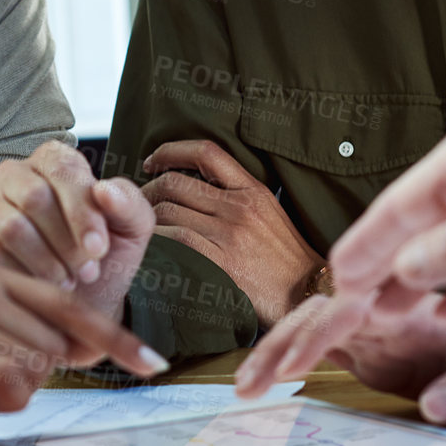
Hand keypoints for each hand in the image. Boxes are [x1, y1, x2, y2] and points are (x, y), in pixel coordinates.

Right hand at [0, 140, 154, 321]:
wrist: (79, 303)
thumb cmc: (103, 258)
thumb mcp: (130, 231)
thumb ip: (128, 204)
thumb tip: (104, 190)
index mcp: (53, 162)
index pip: (62, 168)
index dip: (82, 210)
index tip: (98, 248)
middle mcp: (13, 176)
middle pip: (33, 196)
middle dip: (66, 240)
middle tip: (87, 272)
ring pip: (11, 227)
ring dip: (46, 262)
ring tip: (68, 283)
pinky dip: (19, 277)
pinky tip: (38, 291)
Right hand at [0, 258, 168, 445]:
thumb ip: (23, 333)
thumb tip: (81, 349)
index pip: (69, 305)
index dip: (115, 339)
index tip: (153, 363)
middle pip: (55, 341)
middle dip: (37, 374)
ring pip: (35, 363)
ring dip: (12, 390)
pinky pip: (9, 381)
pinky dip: (2, 399)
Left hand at [141, 139, 322, 326]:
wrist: (308, 294)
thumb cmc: (287, 258)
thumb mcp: (270, 212)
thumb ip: (238, 195)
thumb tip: (196, 184)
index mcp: (253, 190)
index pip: (205, 152)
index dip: (170, 151)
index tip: (151, 161)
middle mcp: (239, 207)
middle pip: (175, 183)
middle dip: (147, 189)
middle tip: (137, 202)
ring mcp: (228, 235)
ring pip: (167, 212)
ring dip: (145, 217)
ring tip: (140, 227)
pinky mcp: (219, 263)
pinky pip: (173, 242)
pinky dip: (155, 241)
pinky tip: (150, 247)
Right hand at [238, 288, 445, 423]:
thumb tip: (432, 407)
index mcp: (431, 289)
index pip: (362, 298)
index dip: (325, 327)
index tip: (295, 360)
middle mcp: (402, 294)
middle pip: (332, 302)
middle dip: (288, 339)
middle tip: (250, 384)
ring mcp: (395, 313)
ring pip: (330, 316)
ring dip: (290, 345)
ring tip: (252, 386)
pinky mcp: (392, 334)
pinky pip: (343, 335)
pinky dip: (309, 352)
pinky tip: (286, 379)